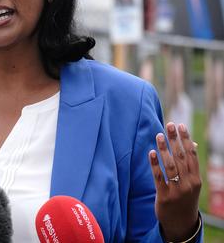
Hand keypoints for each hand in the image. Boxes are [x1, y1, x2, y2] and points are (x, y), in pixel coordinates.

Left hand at [148, 122, 200, 241]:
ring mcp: (177, 190)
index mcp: (196, 179)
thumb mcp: (191, 183)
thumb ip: (190, 165)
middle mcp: (188, 184)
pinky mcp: (164, 196)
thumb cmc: (185, 197)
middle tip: (169, 125)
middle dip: (175, 140)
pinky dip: (155, 164)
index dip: (185, 139)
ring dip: (164, 149)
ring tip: (158, 135)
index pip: (191, 155)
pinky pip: (159, 178)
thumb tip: (191, 143)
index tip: (180, 125)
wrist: (181, 223)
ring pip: (170, 166)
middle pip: (181, 157)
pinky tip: (151, 153)